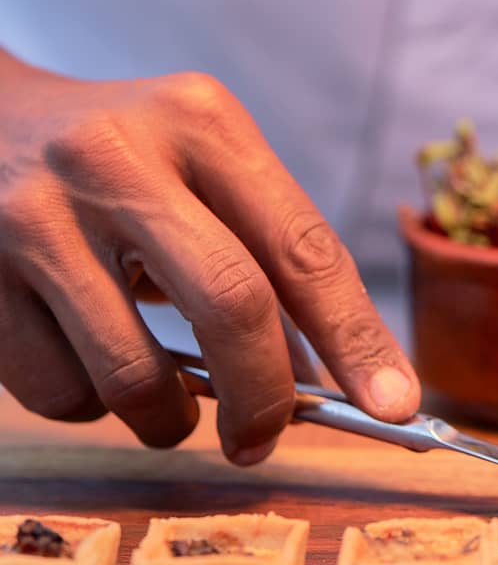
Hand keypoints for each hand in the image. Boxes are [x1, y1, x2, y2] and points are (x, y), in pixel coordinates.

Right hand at [0, 52, 418, 463]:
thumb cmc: (124, 162)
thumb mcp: (203, 175)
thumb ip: (265, 264)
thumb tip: (327, 388)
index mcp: (202, 125)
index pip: (304, 249)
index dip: (359, 339)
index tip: (394, 404)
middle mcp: (117, 160)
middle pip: (231, 306)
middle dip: (265, 397)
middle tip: (266, 439)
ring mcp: (36, 217)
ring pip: (132, 375)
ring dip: (169, 422)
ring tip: (172, 410)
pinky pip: (60, 392)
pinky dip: (93, 407)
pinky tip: (94, 365)